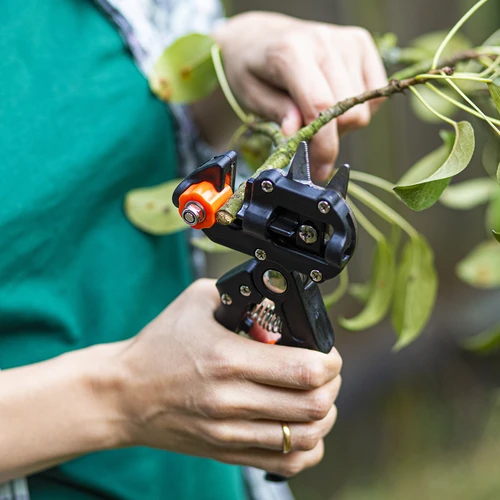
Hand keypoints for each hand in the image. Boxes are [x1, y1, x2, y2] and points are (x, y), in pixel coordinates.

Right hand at [117, 279, 341, 477]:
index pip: (304, 370)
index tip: (327, 353)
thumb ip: (240, 293)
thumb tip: (276, 296)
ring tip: (316, 397)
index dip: (330, 361)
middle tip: (324, 371)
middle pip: (314, 406)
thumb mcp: (197, 301)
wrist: (124, 394)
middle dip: (331, 385)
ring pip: (307, 438)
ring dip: (324, 415)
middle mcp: (232, 401)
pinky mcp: (227, 452)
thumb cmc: (158, 345)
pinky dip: (307, 447)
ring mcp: (230, 432)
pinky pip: (286, 464)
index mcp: (228, 360)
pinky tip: (300, 426)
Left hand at [213, 12, 386, 179]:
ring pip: (364, 108)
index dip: (323, 147)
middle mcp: (324, 42)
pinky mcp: (361, 43)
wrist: (259, 37)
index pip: (322, 107)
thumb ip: (277, 113)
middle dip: (330, 138)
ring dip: (342, 124)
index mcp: (292, 52)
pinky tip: (334, 101)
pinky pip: (374, 94)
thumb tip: (296, 134)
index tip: (317, 172)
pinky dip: (355, 107)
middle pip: (350, 113)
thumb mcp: (251, 95)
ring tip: (316, 114)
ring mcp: (347, 40)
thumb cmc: (251, 68)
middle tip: (308, 139)